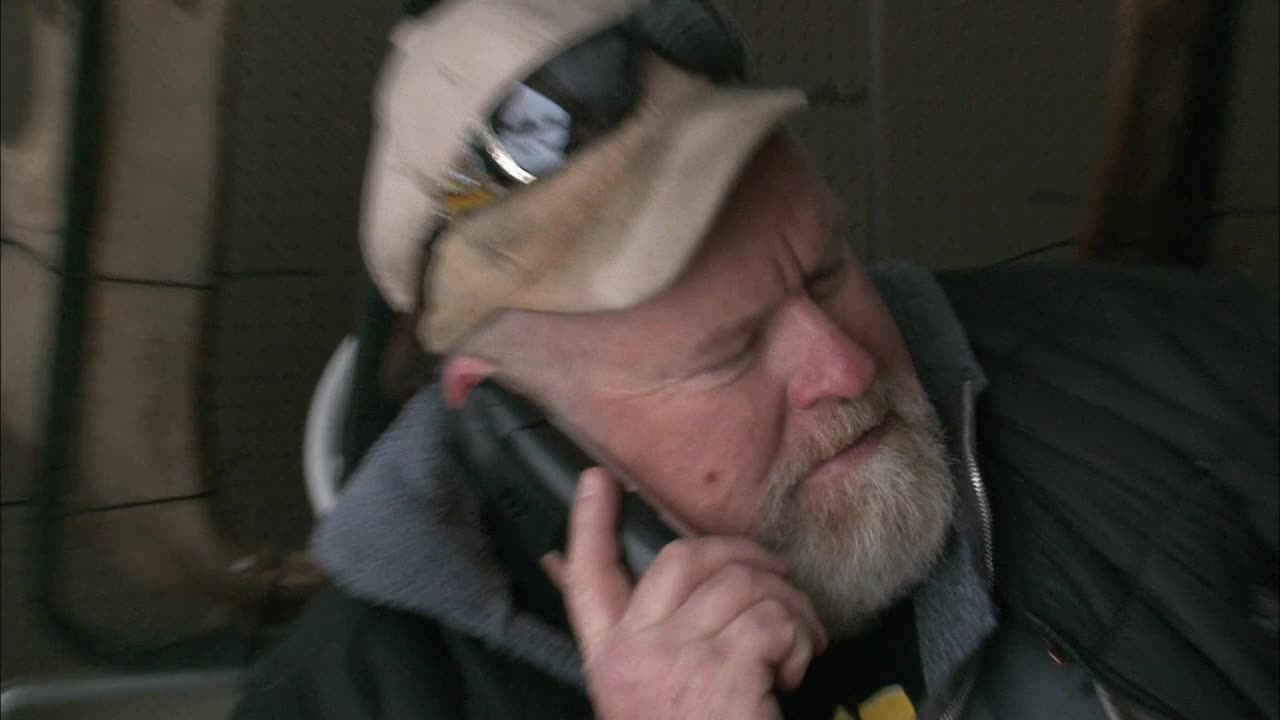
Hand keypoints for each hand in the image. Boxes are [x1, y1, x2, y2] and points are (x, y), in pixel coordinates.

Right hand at [558, 468, 827, 719]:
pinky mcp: (722, 672)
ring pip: (741, 584)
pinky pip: (774, 619)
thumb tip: (660, 595)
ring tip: (801, 644)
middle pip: (679, 559)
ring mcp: (674, 661)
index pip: (587, 581)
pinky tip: (797, 670)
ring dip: (789, 607)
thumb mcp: (651, 701)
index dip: (588, 526)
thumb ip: (649, 650)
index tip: (595, 481)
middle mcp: (633, 656)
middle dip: (739, 553)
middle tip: (778, 576)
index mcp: (610, 665)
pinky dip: (801, 638)